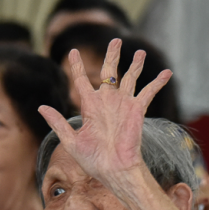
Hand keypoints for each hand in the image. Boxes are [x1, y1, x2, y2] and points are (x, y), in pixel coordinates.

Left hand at [38, 39, 171, 188]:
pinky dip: (157, 82)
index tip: (72, 52)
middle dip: (113, 55)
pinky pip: (148, 91)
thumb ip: (58, 122)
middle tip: (116, 40)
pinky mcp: (137, 110)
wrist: (114, 170)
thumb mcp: (71, 141)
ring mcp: (123, 104)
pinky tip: (167, 72)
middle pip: (110, 71)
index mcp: (90, 106)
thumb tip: (41, 107)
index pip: (82, 80)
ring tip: (140, 52)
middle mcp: (107, 102)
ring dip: (135, 64)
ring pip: (130, 78)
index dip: (77, 66)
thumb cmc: (93, 160)